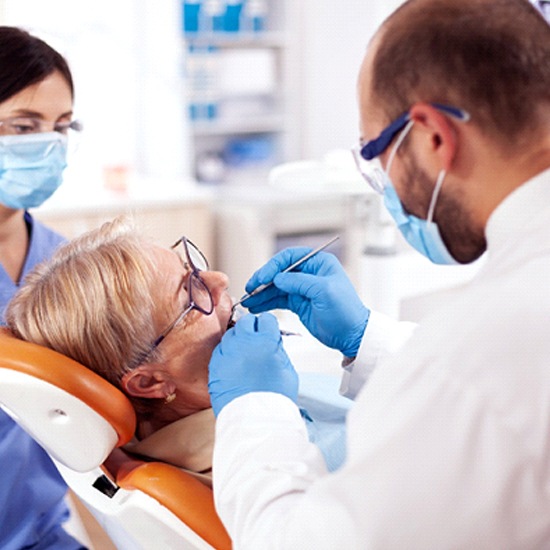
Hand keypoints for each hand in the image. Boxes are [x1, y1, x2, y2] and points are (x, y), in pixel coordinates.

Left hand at [208, 313, 297, 416]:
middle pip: (246, 322)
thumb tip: (273, 341)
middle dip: (252, 328)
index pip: (266, 319)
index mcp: (265, 341)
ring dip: (238, 339)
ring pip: (231, 334)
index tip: (268, 331)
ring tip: (245, 354)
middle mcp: (243, 343)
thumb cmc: (274, 399)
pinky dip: (228, 353)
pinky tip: (235, 365)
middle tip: (256, 339)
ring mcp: (227, 353)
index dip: (268, 326)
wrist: (255, 420)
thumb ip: (279, 350)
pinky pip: (221, 350)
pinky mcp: (215, 365)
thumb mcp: (288, 370)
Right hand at [243, 248, 369, 356]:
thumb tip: (277, 278)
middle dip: (263, 280)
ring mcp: (303, 289)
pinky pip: (279, 299)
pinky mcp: (299, 303)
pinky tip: (256, 307)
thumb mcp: (324, 292)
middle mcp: (309, 273)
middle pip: (279, 271)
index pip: (289, 258)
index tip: (261, 278)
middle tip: (250, 289)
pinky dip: (267, 303)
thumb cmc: (346, 311)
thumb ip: (299, 282)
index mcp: (319, 263)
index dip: (273, 266)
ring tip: (248, 302)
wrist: (352, 335)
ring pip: (276, 287)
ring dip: (262, 293)